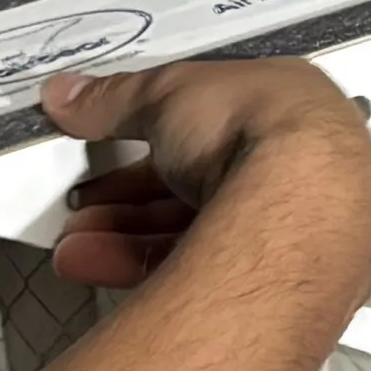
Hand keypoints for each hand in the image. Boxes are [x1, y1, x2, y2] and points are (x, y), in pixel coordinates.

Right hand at [34, 56, 370, 313]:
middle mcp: (289, 171)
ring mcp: (282, 228)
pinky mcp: (265, 278)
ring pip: (191, 233)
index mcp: (282, 111)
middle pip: (195, 185)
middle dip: (128, 196)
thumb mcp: (170, 92)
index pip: (209, 124)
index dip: (150, 135)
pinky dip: (139, 266)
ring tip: (73, 242)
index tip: (108, 146)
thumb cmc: (256, 128)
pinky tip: (91, 263)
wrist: (299, 204)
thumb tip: (71, 94)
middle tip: (83, 203)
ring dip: (124, 235)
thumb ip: (115, 97)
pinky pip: (194, 272)